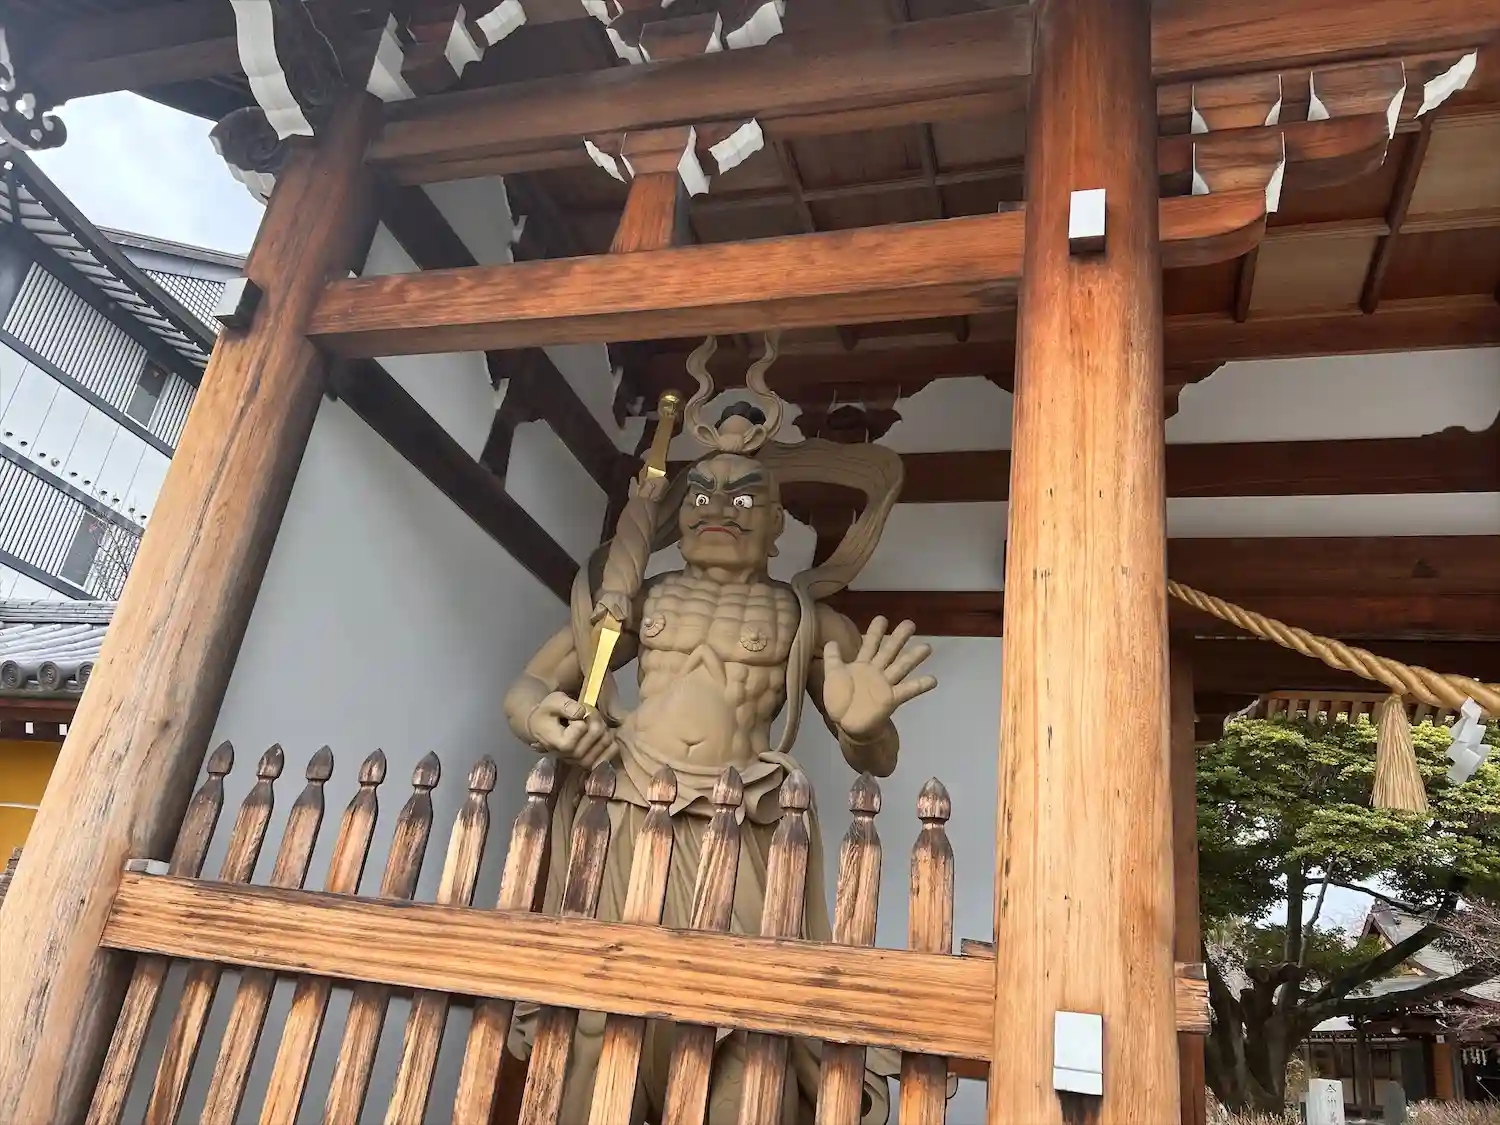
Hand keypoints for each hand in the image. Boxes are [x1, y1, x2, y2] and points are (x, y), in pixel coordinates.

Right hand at [526, 692, 618, 766]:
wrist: (543, 730)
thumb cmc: (548, 714)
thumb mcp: (553, 702)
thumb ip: (566, 706)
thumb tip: (582, 712)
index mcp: (562, 744)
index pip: (583, 726)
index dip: (581, 713)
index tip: (573, 711)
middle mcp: (573, 757)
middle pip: (597, 732)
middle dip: (594, 717)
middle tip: (584, 714)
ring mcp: (584, 762)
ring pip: (606, 740)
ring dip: (603, 726)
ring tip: (590, 723)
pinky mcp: (593, 763)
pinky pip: (612, 751)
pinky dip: (611, 739)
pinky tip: (601, 733)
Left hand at [821, 617, 936, 737]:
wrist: (848, 726)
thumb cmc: (840, 700)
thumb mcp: (833, 676)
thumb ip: (832, 659)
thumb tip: (830, 641)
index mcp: (862, 665)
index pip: (870, 645)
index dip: (875, 632)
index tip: (883, 618)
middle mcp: (877, 672)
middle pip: (889, 651)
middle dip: (899, 637)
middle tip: (910, 623)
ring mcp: (885, 685)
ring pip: (901, 667)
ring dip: (913, 657)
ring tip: (927, 647)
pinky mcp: (891, 699)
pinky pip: (907, 690)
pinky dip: (920, 685)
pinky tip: (933, 680)